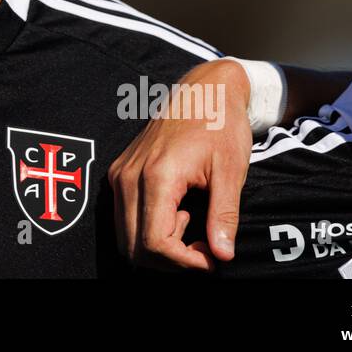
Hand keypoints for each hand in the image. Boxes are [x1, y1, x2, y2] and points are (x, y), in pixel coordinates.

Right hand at [108, 58, 252, 270]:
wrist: (204, 89)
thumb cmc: (220, 124)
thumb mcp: (231, 171)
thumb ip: (224, 215)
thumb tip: (222, 256)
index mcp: (157, 176)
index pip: (155, 244)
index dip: (184, 262)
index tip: (213, 258)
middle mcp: (129, 177)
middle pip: (134, 248)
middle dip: (170, 260)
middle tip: (205, 248)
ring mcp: (120, 174)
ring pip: (126, 237)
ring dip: (158, 247)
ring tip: (193, 226)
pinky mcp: (120, 172)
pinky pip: (125, 218)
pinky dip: (148, 230)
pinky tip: (178, 214)